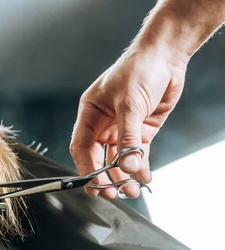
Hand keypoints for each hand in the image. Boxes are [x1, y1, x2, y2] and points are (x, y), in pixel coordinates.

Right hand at [70, 45, 187, 198]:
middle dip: (104, 176)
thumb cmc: (139, 68)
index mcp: (90, 113)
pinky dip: (140, 167)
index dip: (86, 167)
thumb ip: (128, 137)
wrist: (167, 55)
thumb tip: (126, 166)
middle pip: (98, 157)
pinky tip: (144, 178)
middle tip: (111, 193)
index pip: (82, 146)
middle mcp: (103, 123)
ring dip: (124, 175)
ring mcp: (122, 128)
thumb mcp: (129, 103)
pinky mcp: (141, 130)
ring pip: (118, 158)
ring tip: (131, 191)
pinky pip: (137, 153)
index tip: (94, 184)